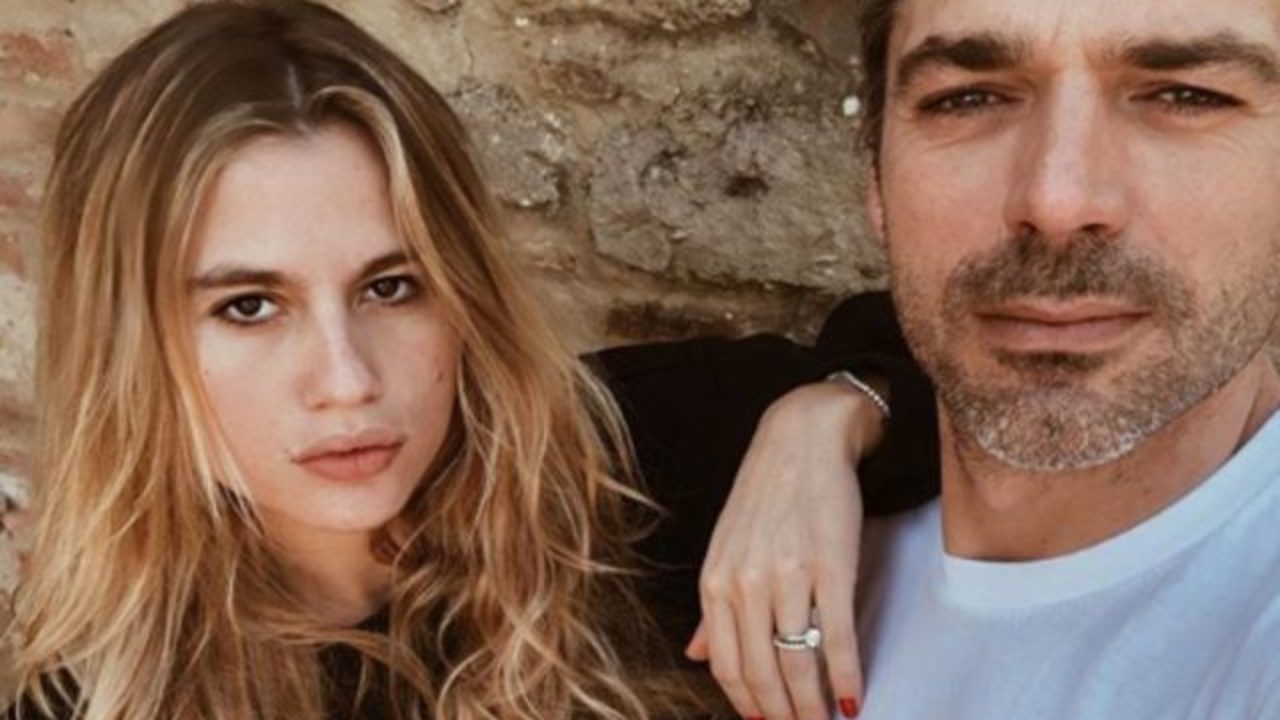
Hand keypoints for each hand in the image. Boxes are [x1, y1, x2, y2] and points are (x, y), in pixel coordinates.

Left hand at [688, 379, 883, 719]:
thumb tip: (696, 654)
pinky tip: (853, 697)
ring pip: (798, 662)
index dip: (748, 705)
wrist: (804, 439)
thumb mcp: (726, 547)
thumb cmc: (766, 494)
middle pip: (761, 673)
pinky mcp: (830, 565)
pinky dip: (846, 675)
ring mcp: (787, 574)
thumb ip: (713, 607)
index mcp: (716, 581)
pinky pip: (836, 636)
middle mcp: (746, 582)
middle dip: (782, 714)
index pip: (727, 666)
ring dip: (814, 705)